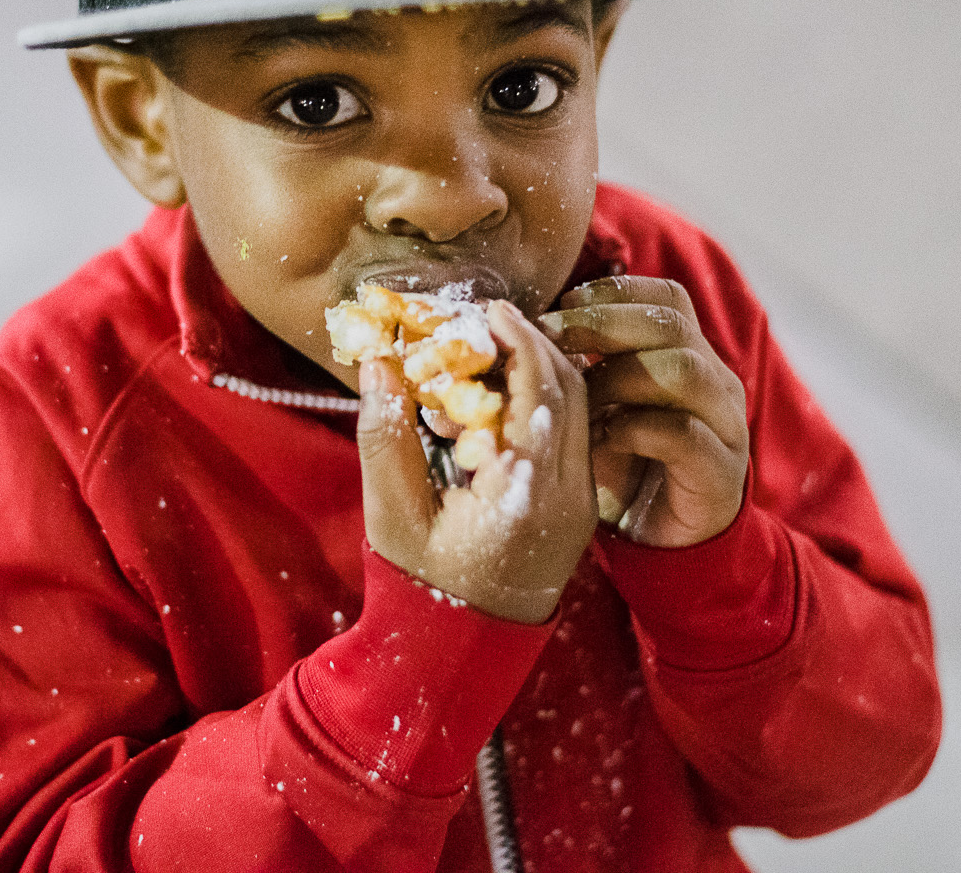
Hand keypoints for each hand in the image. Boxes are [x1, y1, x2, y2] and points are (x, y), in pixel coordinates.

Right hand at [356, 301, 595, 623]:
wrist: (459, 654)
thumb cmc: (418, 583)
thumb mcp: (391, 512)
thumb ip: (385, 435)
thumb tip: (378, 363)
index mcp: (523, 493)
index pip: (539, 389)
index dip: (517, 337)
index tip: (486, 307)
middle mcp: (566, 496)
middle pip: (571, 390)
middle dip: (534, 342)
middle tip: (491, 318)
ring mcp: (580, 505)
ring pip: (582, 411)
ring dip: (545, 369)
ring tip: (497, 348)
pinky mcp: (579, 511)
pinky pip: (577, 438)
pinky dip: (550, 403)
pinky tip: (509, 396)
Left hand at [539, 276, 748, 548]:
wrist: (659, 541)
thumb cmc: (621, 465)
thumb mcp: (596, 407)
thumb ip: (579, 366)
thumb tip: (519, 325)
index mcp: (691, 355)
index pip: (668, 299)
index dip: (615, 292)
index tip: (563, 303)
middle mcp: (716, 382)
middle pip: (671, 325)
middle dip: (602, 323)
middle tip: (549, 337)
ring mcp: (725, 425)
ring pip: (683, 370)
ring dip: (617, 376)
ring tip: (577, 396)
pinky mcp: (720, 472)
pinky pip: (683, 433)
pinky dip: (633, 429)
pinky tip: (599, 440)